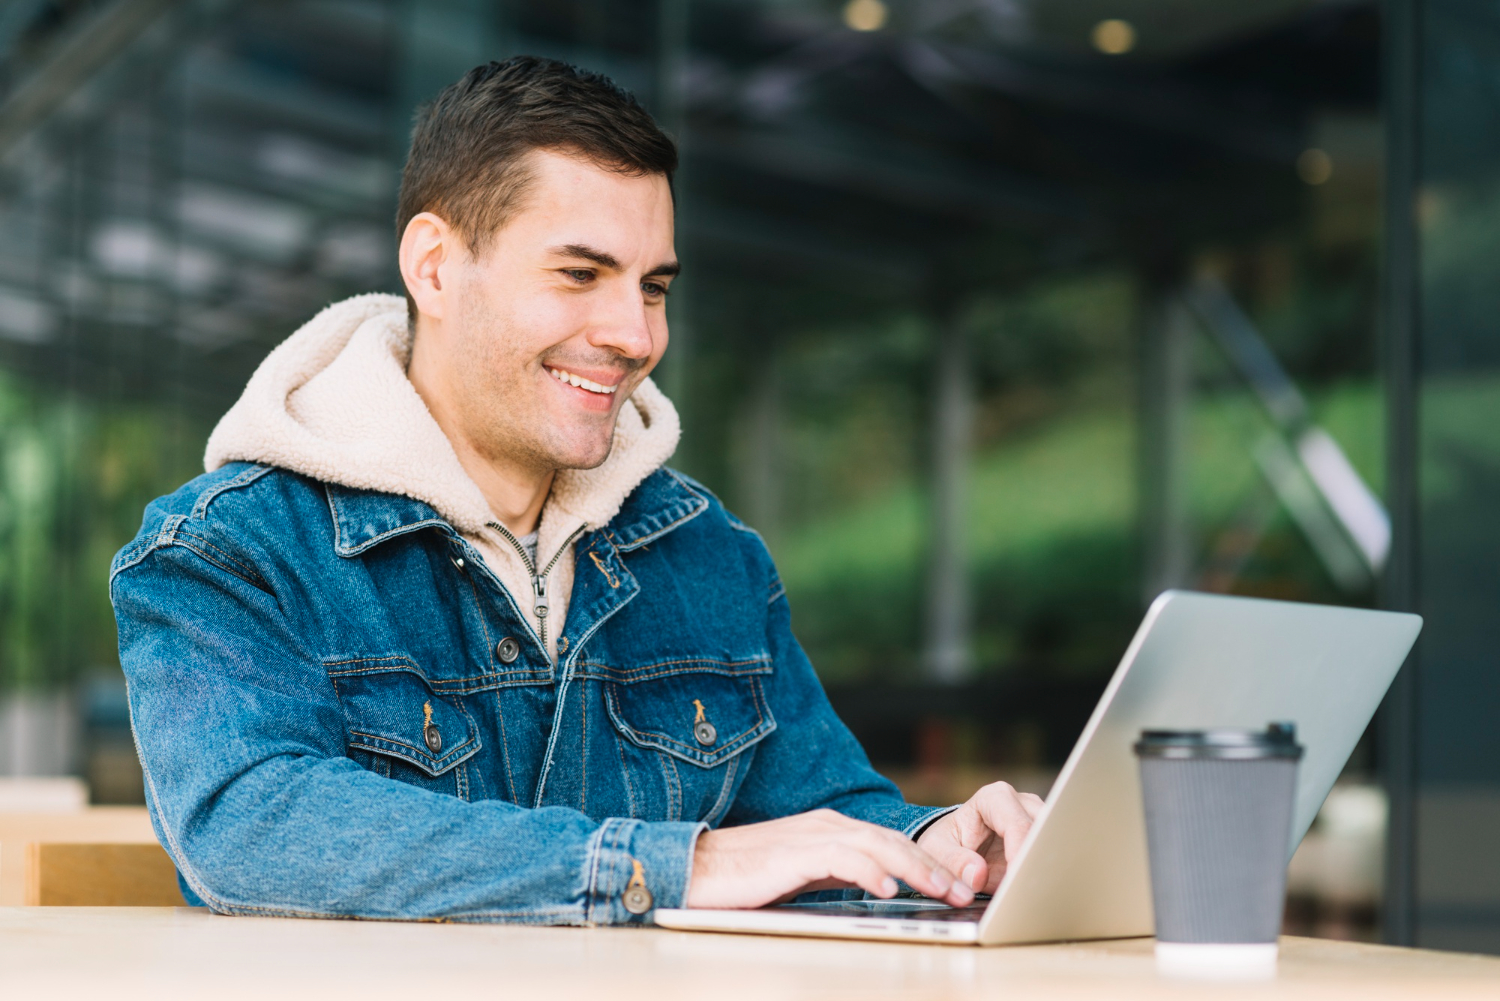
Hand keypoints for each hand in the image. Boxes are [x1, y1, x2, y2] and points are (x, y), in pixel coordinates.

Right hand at [686, 809, 976, 908]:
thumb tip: (876, 888)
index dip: (926, 863)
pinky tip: (887, 888)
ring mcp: (811, 836)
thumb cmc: (745, 878)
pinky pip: (841, 858)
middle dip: (933, 866)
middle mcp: (827, 826)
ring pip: (877, 845)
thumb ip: (837, 875)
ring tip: (940, 890)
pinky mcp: (794, 853)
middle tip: (962, 891)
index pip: (890, 842)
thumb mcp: (802, 876)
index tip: (954, 886)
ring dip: (914, 868)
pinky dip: (869, 871)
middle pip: (893, 841)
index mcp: (831, 830)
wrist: (695, 868)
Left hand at [915, 781, 1044, 894]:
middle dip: (1039, 861)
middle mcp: (1022, 804)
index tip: (1017, 879)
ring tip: (1036, 894)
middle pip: (1044, 832)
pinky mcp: (1047, 840)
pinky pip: (1057, 857)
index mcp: (994, 798)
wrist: (957, 845)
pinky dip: (1050, 875)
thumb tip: (976, 875)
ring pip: (1056, 844)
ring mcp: (1039, 820)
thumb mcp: (936, 850)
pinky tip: (1042, 893)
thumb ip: (952, 861)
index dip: (1020, 853)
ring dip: (1048, 869)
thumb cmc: (947, 843)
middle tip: (1031, 891)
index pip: (1016, 824)